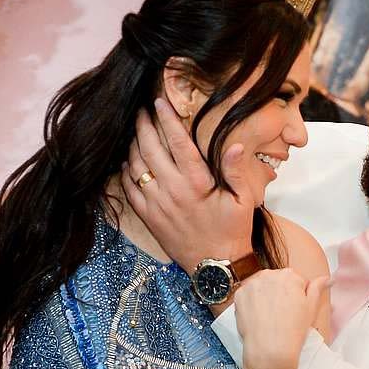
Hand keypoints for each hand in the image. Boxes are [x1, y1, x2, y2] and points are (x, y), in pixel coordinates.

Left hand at [121, 96, 254, 273]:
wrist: (215, 267)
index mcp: (196, 182)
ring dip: (133, 146)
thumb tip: (235, 144)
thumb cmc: (232, 231)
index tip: (158, 102)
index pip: (176, 141)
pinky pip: (129, 190)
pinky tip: (129, 162)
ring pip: (136, 166)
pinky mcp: (149, 218)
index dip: (166, 118)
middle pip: (150, 148)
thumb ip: (235, 170)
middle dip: (143, 125)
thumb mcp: (242, 200)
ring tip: (135, 132)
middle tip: (142, 112)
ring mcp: (157, 204)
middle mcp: (172, 190)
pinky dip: (126, 172)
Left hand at [234, 269, 330, 368]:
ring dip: (264, 297)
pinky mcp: (239, 294)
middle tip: (281, 314)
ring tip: (269, 316)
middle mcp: (269, 274)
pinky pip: (246, 295)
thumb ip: (318, 288)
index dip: (295, 296)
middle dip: (279, 294)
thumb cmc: (293, 330)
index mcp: (289, 275)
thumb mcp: (311, 307)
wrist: (270, 349)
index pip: (294, 280)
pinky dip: (250, 303)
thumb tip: (327, 279)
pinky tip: (257, 316)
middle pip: (276, 281)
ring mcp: (252, 284)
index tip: (293, 309)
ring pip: (260, 287)